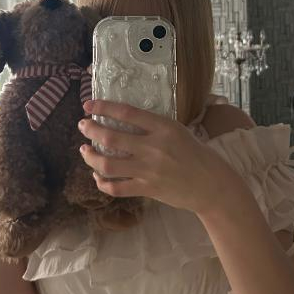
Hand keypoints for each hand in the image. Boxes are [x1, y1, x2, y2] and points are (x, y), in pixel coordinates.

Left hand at [77, 99, 239, 214]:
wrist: (211, 184)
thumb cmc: (195, 153)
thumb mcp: (177, 130)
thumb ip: (154, 125)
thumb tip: (125, 118)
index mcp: (163, 127)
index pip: (127, 113)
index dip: (104, 107)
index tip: (89, 105)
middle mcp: (154, 147)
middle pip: (111, 137)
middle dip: (91, 129)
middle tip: (82, 125)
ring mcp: (149, 170)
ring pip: (108, 164)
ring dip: (90, 157)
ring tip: (85, 150)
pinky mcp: (147, 189)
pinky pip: (117, 187)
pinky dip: (102, 183)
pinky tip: (97, 176)